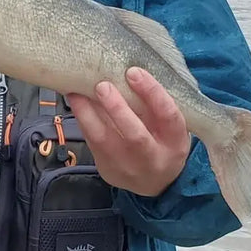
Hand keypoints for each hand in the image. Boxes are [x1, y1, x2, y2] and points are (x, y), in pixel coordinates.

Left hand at [66, 67, 189, 196]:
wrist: (154, 183)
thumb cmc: (161, 140)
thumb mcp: (169, 126)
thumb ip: (155, 104)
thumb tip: (128, 67)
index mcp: (175, 142)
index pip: (168, 116)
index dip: (152, 92)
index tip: (134, 71)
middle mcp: (153, 158)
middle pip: (135, 136)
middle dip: (117, 108)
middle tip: (102, 85)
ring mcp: (128, 167)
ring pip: (105, 141)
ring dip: (87, 113)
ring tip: (76, 91)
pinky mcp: (107, 169)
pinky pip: (91, 142)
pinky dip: (82, 119)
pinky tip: (75, 100)